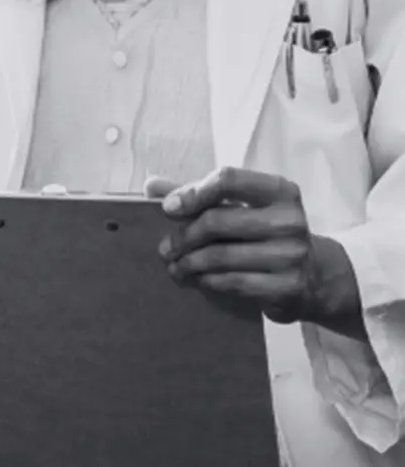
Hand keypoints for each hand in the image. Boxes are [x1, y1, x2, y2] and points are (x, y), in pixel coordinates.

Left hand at [153, 166, 342, 325]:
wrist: (315, 276)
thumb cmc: (264, 232)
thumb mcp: (240, 206)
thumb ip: (197, 193)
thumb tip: (151, 185)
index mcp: (279, 191)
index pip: (228, 179)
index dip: (193, 191)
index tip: (168, 208)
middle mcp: (290, 220)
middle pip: (218, 220)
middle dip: (184, 236)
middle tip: (165, 247)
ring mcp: (292, 255)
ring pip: (221, 255)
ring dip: (189, 262)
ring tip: (175, 266)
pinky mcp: (289, 287)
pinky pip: (233, 282)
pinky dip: (208, 280)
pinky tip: (197, 279)